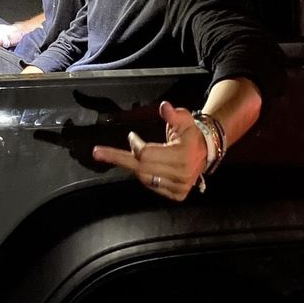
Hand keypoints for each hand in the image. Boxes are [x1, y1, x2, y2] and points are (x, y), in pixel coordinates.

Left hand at [92, 101, 207, 201]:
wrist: (205, 152)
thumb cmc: (190, 133)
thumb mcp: (184, 119)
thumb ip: (173, 114)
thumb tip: (164, 107)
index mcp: (182, 157)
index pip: (146, 154)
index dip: (135, 144)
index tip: (131, 136)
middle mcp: (181, 175)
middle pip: (141, 168)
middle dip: (120, 157)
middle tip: (98, 152)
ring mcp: (179, 188)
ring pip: (144, 178)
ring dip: (132, 165)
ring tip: (122, 155)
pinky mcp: (177, 195)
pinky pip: (151, 185)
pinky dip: (142, 174)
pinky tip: (140, 166)